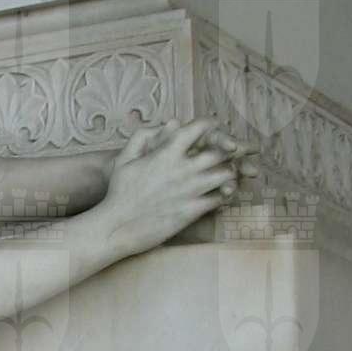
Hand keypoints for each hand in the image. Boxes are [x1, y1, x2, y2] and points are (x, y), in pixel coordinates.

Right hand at [92, 119, 257, 259]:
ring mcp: (190, 191)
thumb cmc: (118, 193)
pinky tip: (220, 194)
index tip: (214, 129)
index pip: (200, 129)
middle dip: (231, 149)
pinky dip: (224, 194)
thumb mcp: (124, 160)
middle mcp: (182, 169)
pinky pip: (220, 198)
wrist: (117, 227)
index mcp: (167, 153)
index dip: (211, 126)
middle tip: (235, 151)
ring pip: (226, 174)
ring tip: (226, 174)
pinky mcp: (192, 211)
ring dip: (229, 173)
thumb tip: (169, 123)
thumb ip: (144, 136)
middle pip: (222, 151)